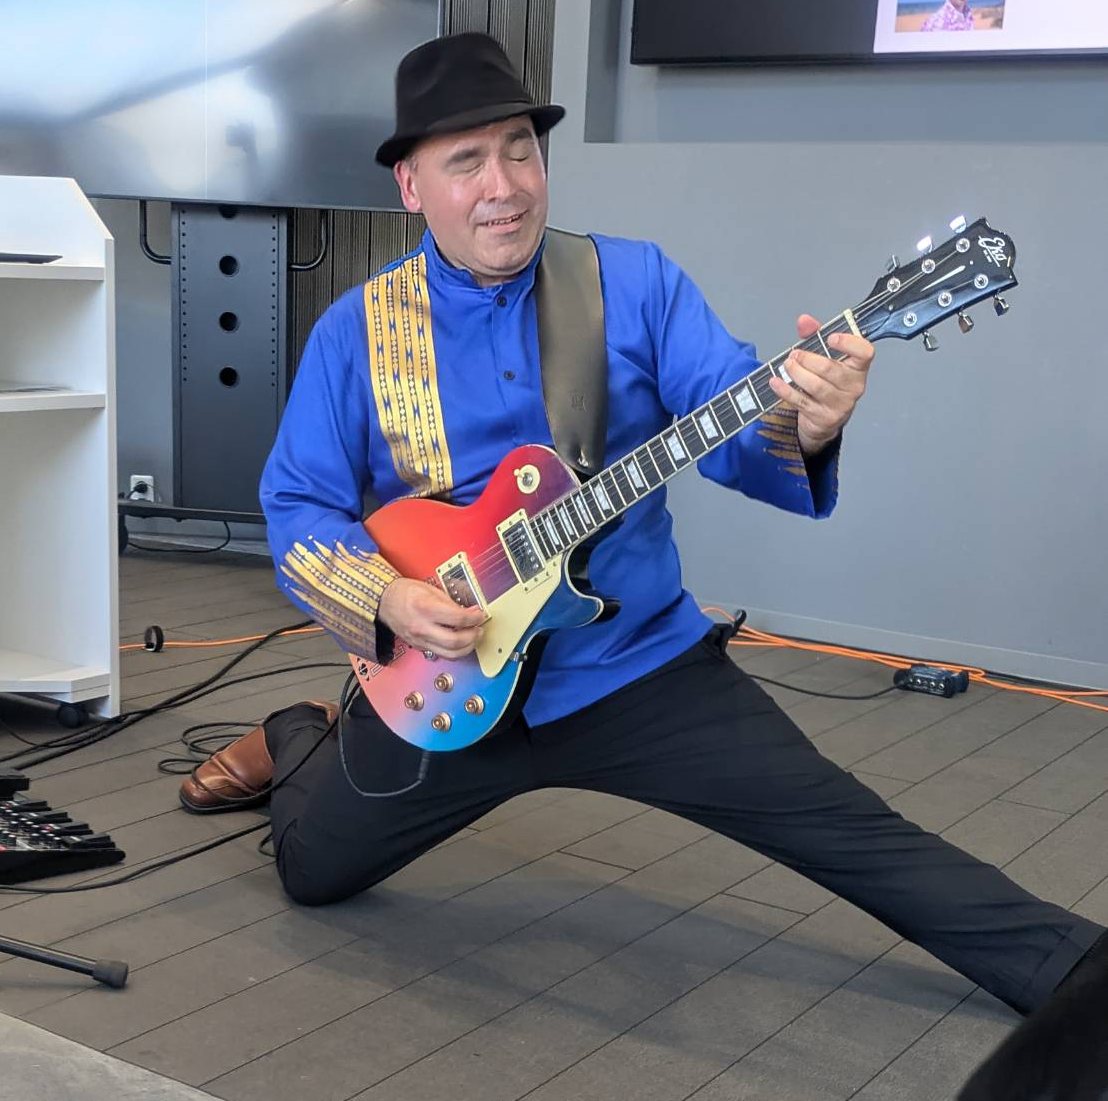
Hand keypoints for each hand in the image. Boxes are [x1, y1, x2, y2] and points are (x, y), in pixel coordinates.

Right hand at [377, 578, 485, 658]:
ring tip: (473, 638)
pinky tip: (459, 642)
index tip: (480, 615)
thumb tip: (470, 612)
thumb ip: (452, 603)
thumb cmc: (405, 593)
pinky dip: (454, 650)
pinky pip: (441, 653)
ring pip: (450, 654)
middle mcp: (422, 627)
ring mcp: (420, 640)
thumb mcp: (431, 590)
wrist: (385, 601)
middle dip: (473, 636)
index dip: (474, 618)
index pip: (458, 618)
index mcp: (426, 608)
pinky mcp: (419, 647)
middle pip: (455, 641)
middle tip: (479, 629)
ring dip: (467, 648)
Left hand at [768, 314, 874, 455]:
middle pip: (831, 369)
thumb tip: (804, 321)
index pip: (865, 352)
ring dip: (797, 373)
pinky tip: (776, 381)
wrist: (823, 418)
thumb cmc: (826, 381)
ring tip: (787, 365)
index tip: (830, 337)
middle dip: (808, 359)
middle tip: (795, 355)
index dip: (849, 343)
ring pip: (816, 386)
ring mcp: (840, 404)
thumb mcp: (824, 356)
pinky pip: (802, 402)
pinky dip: (785, 390)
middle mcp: (853, 386)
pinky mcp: (823, 417)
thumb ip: (815, 336)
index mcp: (858, 367)